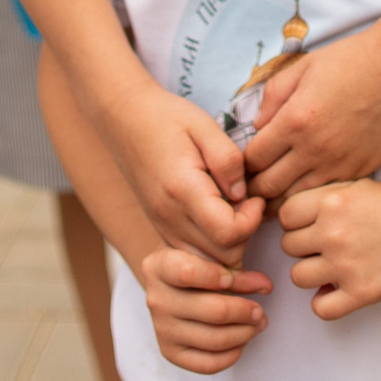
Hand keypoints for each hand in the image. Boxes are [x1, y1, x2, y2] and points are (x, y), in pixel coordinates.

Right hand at [99, 79, 264, 266]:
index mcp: (182, 190)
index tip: (256, 197)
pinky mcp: (162, 229)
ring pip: (208, 263)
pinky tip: (220, 217)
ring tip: (236, 210)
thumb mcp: (204, 126)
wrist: (124, 119)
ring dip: (230, 244)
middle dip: (245, 234)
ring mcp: (163, 227)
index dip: (252, 220)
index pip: (228, 232)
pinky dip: (213, 247)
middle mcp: (169, 217)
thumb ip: (229, 161)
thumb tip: (244, 194)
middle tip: (250, 203)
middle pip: (221, 256)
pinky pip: (193, 256)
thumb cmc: (166, 117)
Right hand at [137, 246, 271, 373]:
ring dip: (245, 334)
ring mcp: (162, 329)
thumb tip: (266, 287)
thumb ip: (238, 273)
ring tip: (258, 324)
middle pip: (213, 311)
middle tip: (260, 312)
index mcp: (160, 266)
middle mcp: (157, 299)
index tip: (232, 279)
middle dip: (245, 312)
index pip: (188, 273)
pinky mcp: (170, 352)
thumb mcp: (212, 259)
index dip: (216, 277)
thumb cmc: (198, 266)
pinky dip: (232, 354)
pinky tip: (242, 341)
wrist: (172, 285)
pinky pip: (208, 363)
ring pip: (215, 339)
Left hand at [243, 26, 380, 199]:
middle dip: (255, 188)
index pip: (253, 159)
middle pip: (269, 186)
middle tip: (251, 185)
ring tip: (274, 193)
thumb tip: (258, 127)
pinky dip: (311, 196)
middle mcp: (315, 149)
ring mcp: (340, 164)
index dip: (243, 163)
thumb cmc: (352, 60)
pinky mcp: (361, 172)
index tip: (244, 162)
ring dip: (280, 198)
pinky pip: (325, 194)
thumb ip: (272, 98)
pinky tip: (306, 188)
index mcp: (296, 120)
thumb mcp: (302, 68)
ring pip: (297, 200)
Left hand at [278, 178, 380, 318]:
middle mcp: (334, 232)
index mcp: (331, 201)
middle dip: (304, 246)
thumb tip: (287, 220)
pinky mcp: (362, 292)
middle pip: (288, 246)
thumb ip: (320, 199)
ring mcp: (346, 264)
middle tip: (326, 245)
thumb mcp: (353, 186)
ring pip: (297, 277)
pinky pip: (321, 308)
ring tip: (332, 266)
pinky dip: (325, 302)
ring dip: (311, 272)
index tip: (311, 224)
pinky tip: (337, 290)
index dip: (295, 221)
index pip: (285, 216)